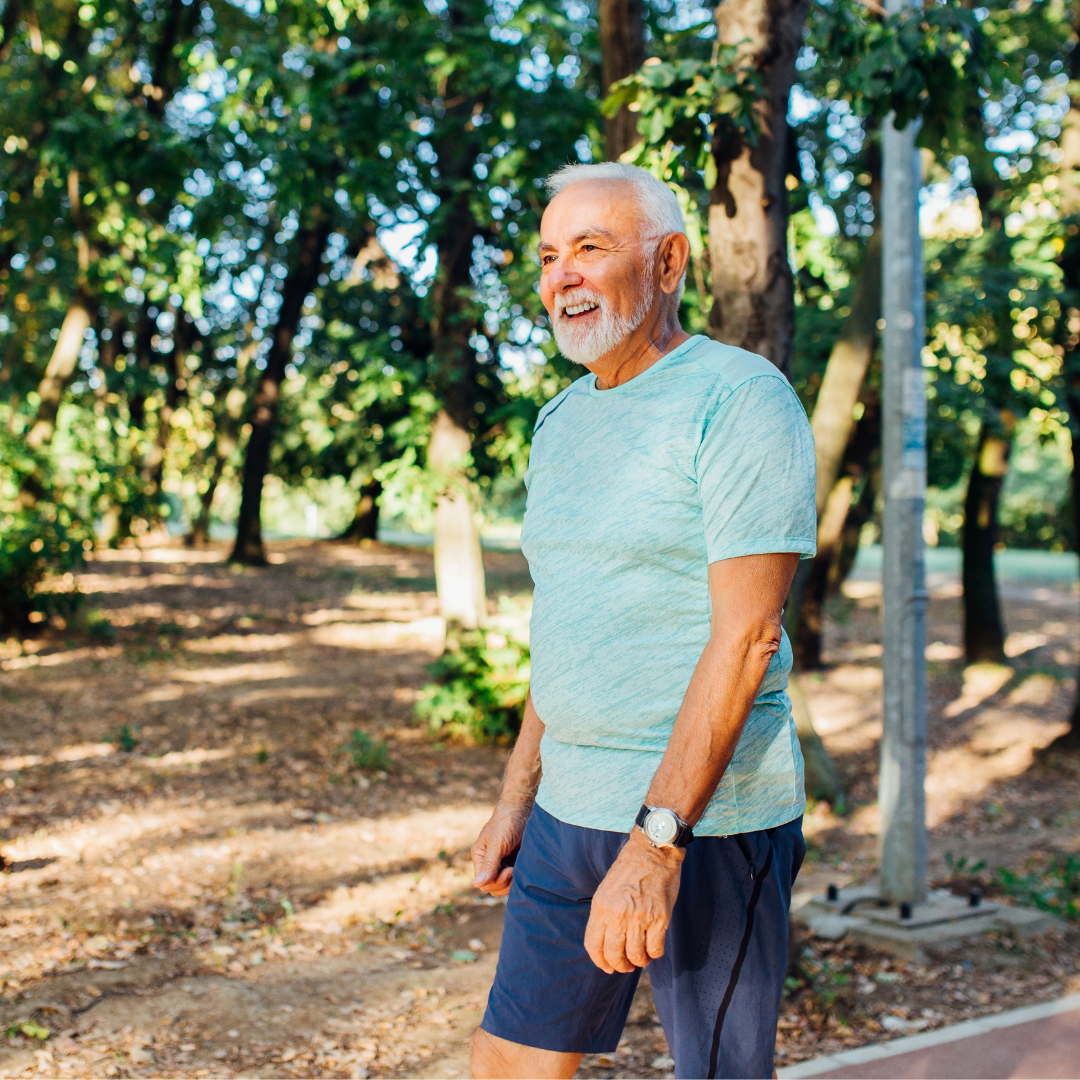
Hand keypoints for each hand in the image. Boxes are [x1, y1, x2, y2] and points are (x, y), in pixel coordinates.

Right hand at [471, 797, 531, 896]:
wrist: (522, 811)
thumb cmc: (506, 823)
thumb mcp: (497, 843)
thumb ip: (489, 864)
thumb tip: (476, 885)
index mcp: (480, 857)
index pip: (483, 883)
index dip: (496, 882)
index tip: (508, 871)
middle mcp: (489, 864)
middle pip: (493, 888)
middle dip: (504, 883)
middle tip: (514, 870)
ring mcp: (502, 865)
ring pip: (504, 887)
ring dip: (512, 882)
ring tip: (519, 868)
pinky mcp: (513, 864)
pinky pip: (513, 880)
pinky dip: (519, 879)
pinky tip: (523, 868)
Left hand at [584, 830, 682, 973]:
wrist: (652, 852)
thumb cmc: (629, 870)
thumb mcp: (606, 890)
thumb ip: (604, 915)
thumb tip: (606, 942)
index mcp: (601, 907)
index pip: (593, 944)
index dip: (599, 960)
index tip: (607, 966)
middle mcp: (617, 914)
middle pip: (613, 954)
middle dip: (620, 965)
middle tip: (626, 966)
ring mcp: (639, 917)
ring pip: (635, 955)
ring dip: (638, 961)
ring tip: (641, 958)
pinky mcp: (659, 918)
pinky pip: (655, 948)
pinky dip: (654, 954)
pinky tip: (654, 949)